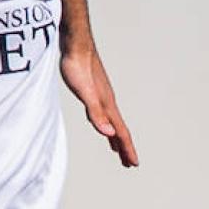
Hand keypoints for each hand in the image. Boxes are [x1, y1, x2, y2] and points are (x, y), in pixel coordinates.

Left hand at [61, 46, 138, 166]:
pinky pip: (104, 115)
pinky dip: (106, 126)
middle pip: (119, 130)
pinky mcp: (94, 91)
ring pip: (112, 123)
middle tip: (129, 163)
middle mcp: (108, 102)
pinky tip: (102, 126)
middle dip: (125, 148)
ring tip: (117, 150)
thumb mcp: (85, 93)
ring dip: (116, 138)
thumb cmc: (77, 66)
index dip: (127, 149)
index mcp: (107, 105)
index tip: (134, 164)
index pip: (121, 132)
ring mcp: (102, 97)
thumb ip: (96, 114)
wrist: (75, 44)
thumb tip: (109, 134)